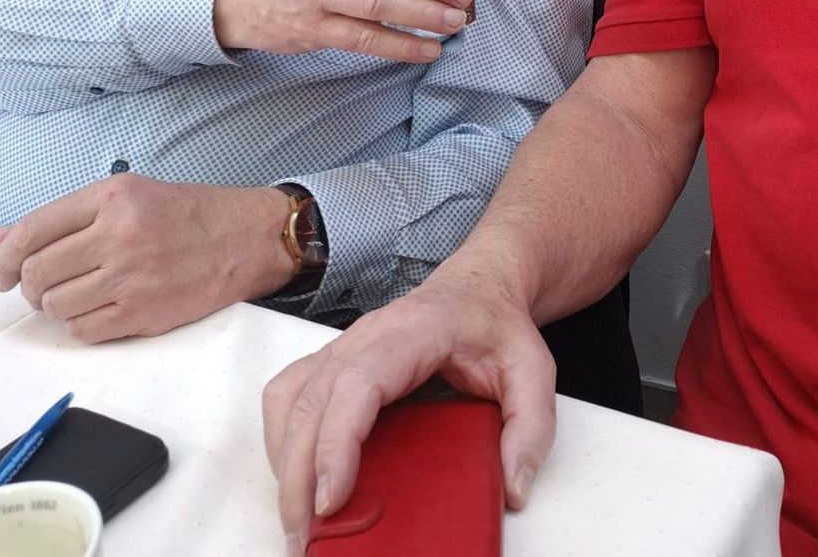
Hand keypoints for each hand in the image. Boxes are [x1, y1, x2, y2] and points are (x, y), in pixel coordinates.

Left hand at [0, 174, 295, 341]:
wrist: (250, 237)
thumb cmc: (192, 215)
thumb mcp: (133, 195)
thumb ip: (71, 217)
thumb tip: (4, 243)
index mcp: (115, 197)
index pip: (31, 232)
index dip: (6, 258)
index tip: (4, 272)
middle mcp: (120, 234)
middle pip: (38, 274)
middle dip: (36, 285)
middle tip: (53, 283)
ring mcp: (132, 276)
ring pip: (56, 306)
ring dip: (61, 305)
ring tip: (88, 292)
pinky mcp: (144, 313)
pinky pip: (83, 330)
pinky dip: (85, 324)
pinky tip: (108, 307)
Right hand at [263, 258, 555, 556]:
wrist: (481, 285)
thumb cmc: (498, 323)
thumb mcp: (534, 369)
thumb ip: (532, 427)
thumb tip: (514, 487)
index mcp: (415, 330)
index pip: (360, 382)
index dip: (336, 442)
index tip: (331, 498)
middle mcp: (368, 334)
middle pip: (312, 400)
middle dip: (299, 475)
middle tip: (309, 536)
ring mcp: (346, 345)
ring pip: (290, 399)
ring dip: (284, 461)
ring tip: (302, 517)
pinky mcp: (335, 360)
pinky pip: (290, 395)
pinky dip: (283, 440)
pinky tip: (299, 477)